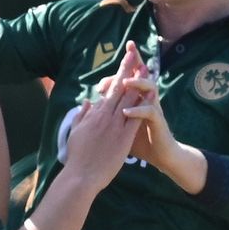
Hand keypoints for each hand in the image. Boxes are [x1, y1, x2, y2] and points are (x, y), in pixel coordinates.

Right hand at [63, 47, 143, 191]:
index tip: (126, 59)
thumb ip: (82, 114)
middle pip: (120, 88)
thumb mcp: (76, 131)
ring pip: (129, 99)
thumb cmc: (77, 156)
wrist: (81, 176)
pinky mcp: (124, 138)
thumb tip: (88, 101)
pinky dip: (144, 105)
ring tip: (147, 68)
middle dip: (128, 69)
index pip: (110, 88)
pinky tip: (152, 95)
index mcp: (95, 113)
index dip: (119, 73)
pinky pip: (136, 117)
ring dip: (139, 83)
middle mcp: (106, 115)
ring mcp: (115, 126)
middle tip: (135, 53)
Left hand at [97, 42, 178, 170]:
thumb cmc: (139, 140)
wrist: (160, 155)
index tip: (100, 82)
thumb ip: (106, 113)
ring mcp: (153, 108)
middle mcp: (146, 99)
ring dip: (138, 83)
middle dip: (135, 60)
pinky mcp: (158, 120)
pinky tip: (127, 111)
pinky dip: (138, 110)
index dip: (118, 73)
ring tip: (126, 83)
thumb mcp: (120, 125)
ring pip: (149, 88)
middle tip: (130, 46)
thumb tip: (88, 104)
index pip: (127, 80)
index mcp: (135, 100)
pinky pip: (149, 111)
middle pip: (141, 75)